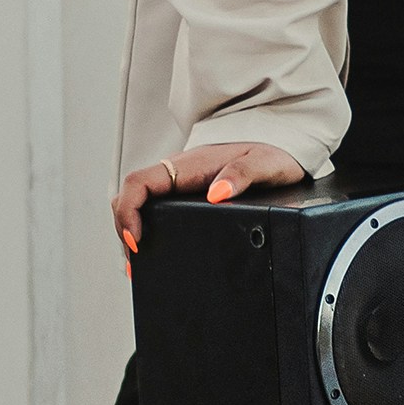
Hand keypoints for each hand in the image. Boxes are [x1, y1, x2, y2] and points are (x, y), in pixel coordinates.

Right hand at [113, 139, 305, 256]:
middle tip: (134, 259)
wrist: (279, 142)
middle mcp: (178, 172)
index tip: (136, 240)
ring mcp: (180, 181)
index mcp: (189, 165)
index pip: (140, 182)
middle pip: (132, 195)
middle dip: (124, 226)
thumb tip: (218, 193)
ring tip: (138, 263)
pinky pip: (156, 206)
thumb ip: (243, 175)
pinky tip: (153, 251)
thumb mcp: (264, 163)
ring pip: (141, 201)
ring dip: (131, 228)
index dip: (128, 210)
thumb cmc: (272, 151)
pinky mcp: (187, 191)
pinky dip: (147, 226)